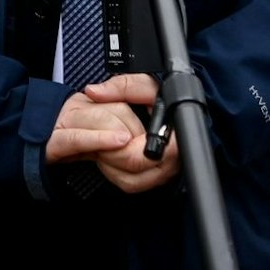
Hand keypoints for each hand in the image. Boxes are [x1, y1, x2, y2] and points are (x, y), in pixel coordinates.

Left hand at [73, 73, 182, 193]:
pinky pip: (130, 185)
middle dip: (110, 152)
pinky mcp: (154, 181)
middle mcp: (172, 162)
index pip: (142, 154)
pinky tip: (113, 153)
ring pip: (129, 181)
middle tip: (102, 135)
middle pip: (133, 169)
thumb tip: (95, 93)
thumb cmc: (158, 99)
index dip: (121, 144)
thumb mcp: (144, 85)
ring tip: (107, 143)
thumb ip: (122, 86)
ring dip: (111, 163)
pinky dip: (116, 171)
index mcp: (174, 138)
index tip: (112, 133)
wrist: (170, 113)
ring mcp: (164, 175)